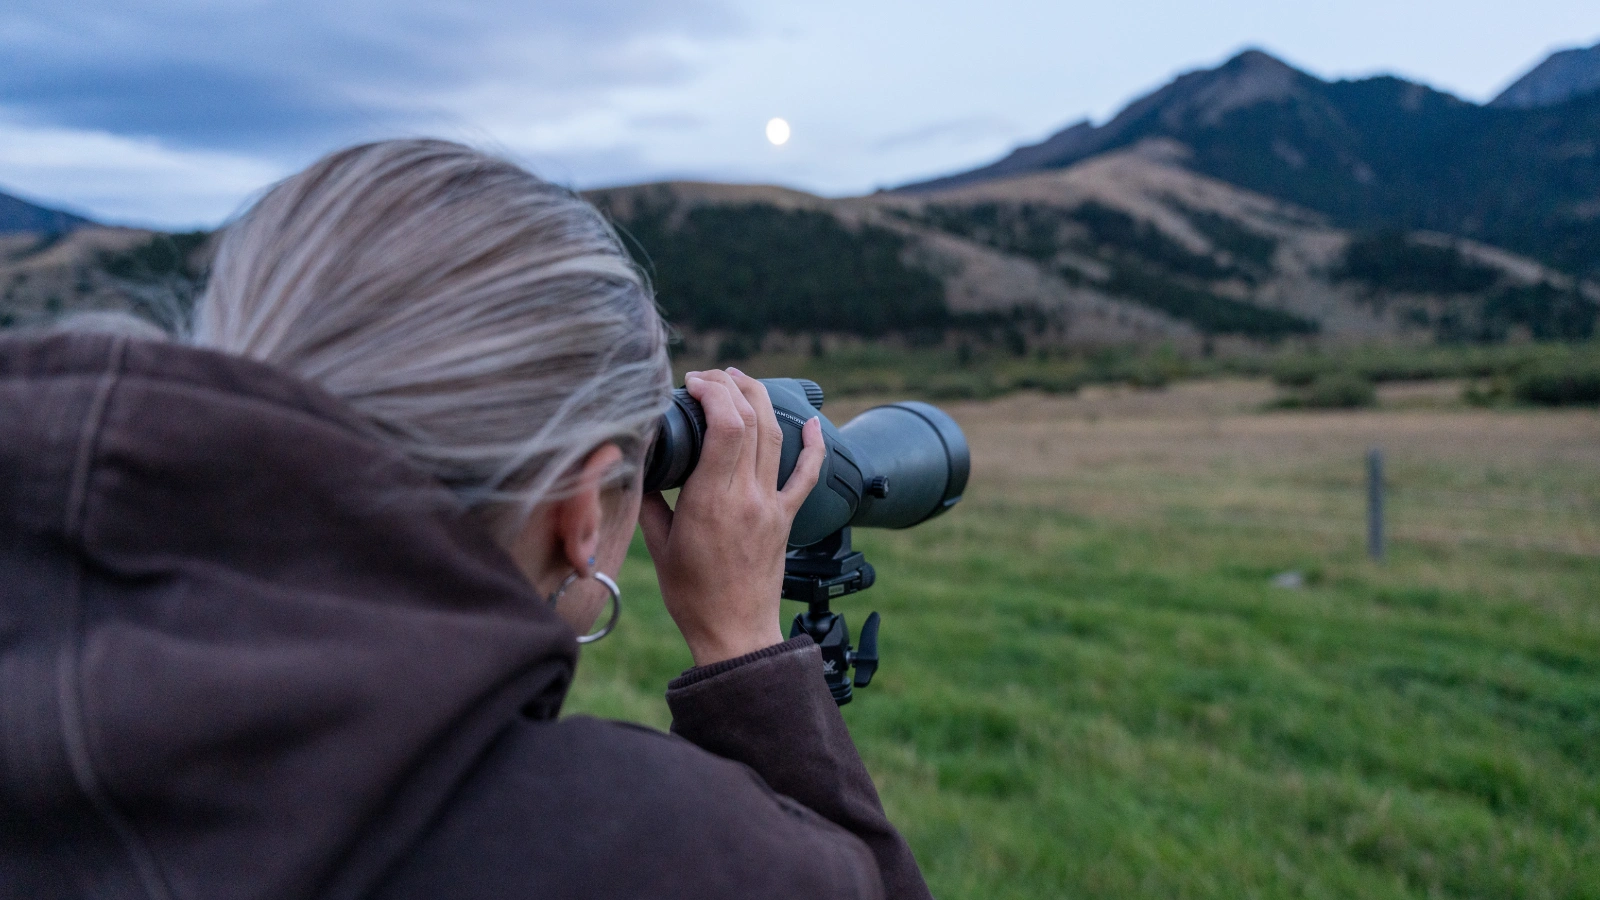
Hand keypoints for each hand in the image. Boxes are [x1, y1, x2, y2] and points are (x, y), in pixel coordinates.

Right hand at [638, 368, 825, 666]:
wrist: (734, 632)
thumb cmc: (691, 594)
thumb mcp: (657, 544)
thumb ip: (649, 498)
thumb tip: (639, 461)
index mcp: (711, 501)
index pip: (726, 426)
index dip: (712, 391)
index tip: (692, 383)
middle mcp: (747, 497)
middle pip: (751, 420)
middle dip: (732, 385)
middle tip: (710, 376)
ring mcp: (771, 506)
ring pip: (776, 436)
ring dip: (760, 399)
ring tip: (741, 381)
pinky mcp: (786, 518)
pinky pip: (808, 474)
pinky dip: (812, 444)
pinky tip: (811, 421)